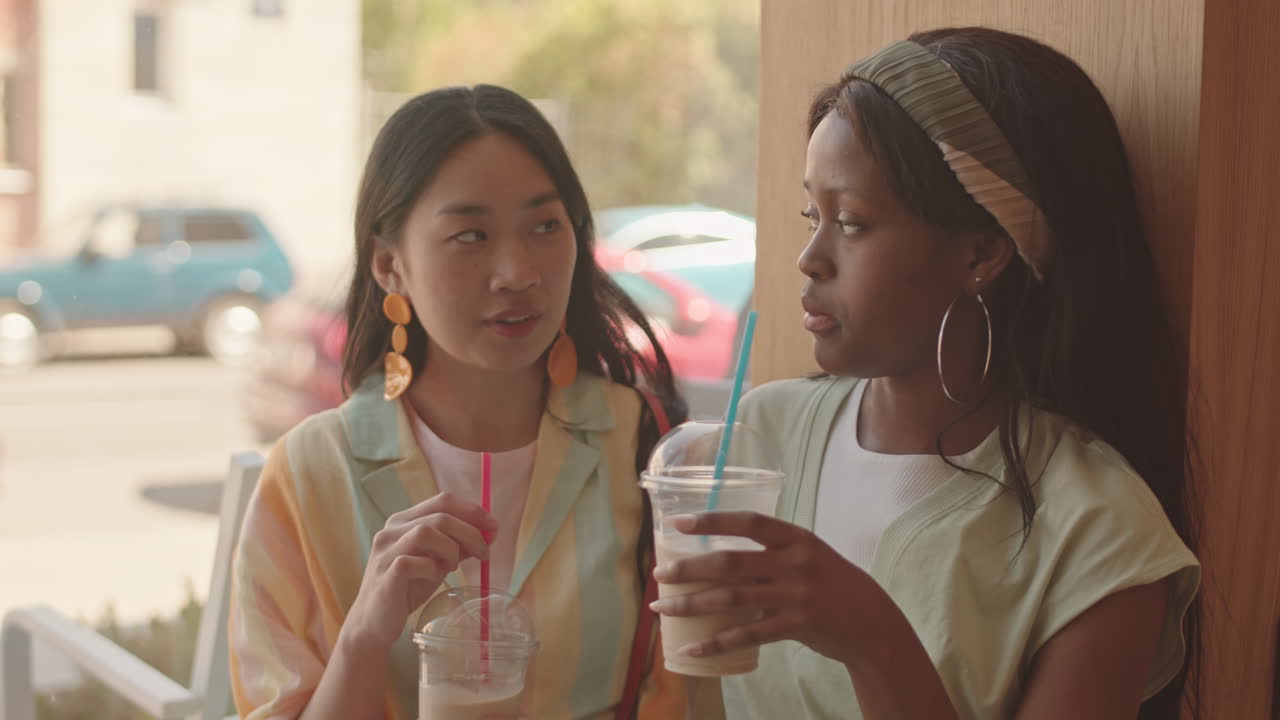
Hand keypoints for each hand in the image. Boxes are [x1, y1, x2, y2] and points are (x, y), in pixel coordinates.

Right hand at [342, 492, 495, 652]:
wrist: (374, 622)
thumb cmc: (407, 588)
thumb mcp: (436, 562)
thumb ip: (455, 545)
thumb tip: (486, 533)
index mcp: (404, 521)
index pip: (443, 501)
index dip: (473, 511)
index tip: (493, 528)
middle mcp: (391, 530)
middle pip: (440, 516)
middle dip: (471, 532)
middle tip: (485, 553)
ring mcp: (385, 551)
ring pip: (426, 532)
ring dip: (450, 549)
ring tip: (453, 567)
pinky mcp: (384, 574)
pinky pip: (413, 561)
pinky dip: (431, 569)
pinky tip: (434, 578)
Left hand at [649, 511, 878, 665]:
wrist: (870, 621)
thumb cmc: (831, 583)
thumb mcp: (808, 554)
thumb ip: (771, 551)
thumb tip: (717, 555)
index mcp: (795, 538)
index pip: (748, 521)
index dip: (711, 520)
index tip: (678, 523)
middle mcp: (794, 562)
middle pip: (730, 562)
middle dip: (689, 569)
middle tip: (660, 575)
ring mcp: (794, 595)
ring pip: (730, 598)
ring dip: (691, 604)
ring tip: (662, 609)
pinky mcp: (794, 626)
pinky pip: (746, 635)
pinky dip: (716, 643)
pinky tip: (692, 648)